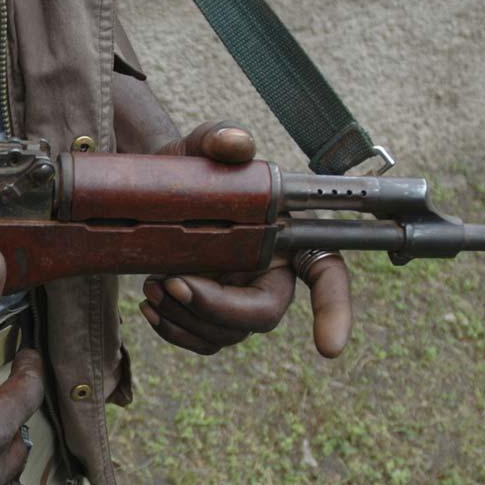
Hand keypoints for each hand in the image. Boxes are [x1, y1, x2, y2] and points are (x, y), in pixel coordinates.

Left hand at [139, 122, 352, 357]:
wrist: (152, 191)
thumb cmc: (190, 168)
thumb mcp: (199, 146)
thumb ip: (219, 137)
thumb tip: (236, 143)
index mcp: (287, 238)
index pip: (327, 275)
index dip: (335, 310)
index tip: (328, 347)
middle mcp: (271, 275)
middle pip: (262, 315)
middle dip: (216, 308)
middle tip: (172, 282)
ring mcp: (240, 301)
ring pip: (225, 334)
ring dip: (185, 317)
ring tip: (152, 284)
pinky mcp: (210, 317)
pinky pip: (200, 341)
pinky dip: (173, 330)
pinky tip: (149, 306)